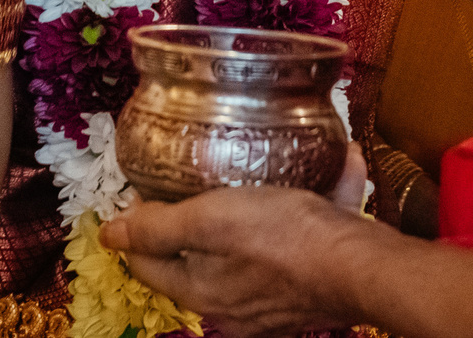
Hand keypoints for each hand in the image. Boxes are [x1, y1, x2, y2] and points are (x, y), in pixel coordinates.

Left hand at [98, 160, 375, 337]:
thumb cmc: (282, 237)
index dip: (138, 226)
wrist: (363, 265)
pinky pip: (304, 239)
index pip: (147, 264)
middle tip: (201, 175)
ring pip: (255, 244)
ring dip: (261, 204)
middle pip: (198, 257)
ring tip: (268, 167)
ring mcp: (276, 300)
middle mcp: (233, 307)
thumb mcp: (208, 220)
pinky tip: (335, 164)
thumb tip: (108, 235)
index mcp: (201, 292)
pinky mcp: (313, 286)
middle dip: (199, 216)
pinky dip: (314, 204)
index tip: (146, 186)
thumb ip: (157, 228)